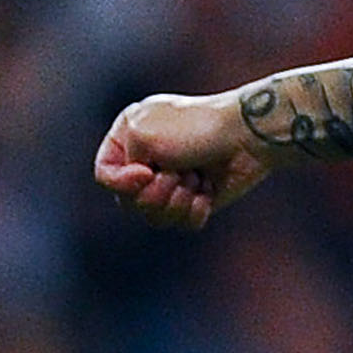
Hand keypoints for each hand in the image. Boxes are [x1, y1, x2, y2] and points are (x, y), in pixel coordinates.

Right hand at [94, 90, 272, 226]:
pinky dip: (196, 209)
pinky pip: (182, 224)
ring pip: (155, 217)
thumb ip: (123, 165)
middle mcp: (146, 161)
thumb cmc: (196, 129)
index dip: (122, 183)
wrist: (248, 136)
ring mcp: (171, 182)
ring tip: (196, 178)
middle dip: (157, 192)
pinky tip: (209, 190)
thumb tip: (139, 189)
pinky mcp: (195, 200)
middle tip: (179, 172)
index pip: (104, 175)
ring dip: (178, 200)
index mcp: (128, 137)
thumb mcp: (144, 136)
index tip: (146, 174)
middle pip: (129, 202)